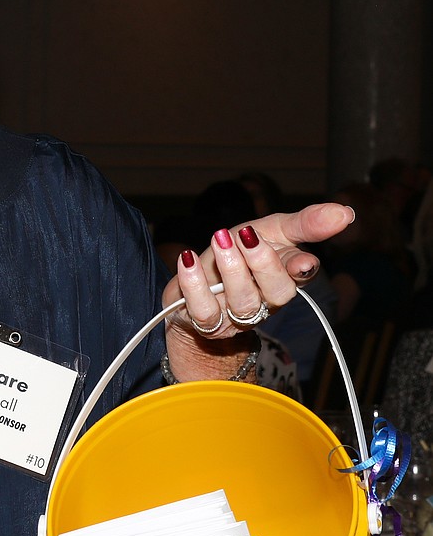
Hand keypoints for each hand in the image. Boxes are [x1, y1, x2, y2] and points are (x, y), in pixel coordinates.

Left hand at [162, 203, 353, 374]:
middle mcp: (265, 300)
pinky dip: (194, 284)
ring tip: (220, 239)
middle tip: (246, 234)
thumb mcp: (272, 229)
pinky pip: (203, 311)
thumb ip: (305, 223)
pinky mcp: (205, 322)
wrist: (198, 280)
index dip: (301, 267)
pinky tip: (189, 259)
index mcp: (285, 276)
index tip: (302, 260)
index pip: (300, 274)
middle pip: (276, 292)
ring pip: (242, 302)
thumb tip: (345, 213)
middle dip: (264, 263)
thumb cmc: (240, 253)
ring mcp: (236, 315)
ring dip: (231, 269)